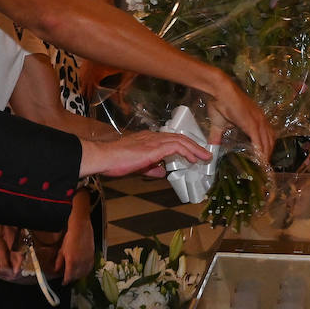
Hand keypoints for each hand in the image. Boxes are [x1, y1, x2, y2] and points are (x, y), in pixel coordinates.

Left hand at [54, 194, 96, 282]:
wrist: (81, 228)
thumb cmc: (70, 237)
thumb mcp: (62, 250)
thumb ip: (59, 261)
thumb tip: (57, 270)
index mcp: (72, 261)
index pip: (69, 276)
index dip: (66, 281)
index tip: (63, 282)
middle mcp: (80, 262)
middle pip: (77, 276)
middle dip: (72, 278)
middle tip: (68, 278)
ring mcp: (87, 259)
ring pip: (84, 273)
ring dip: (79, 276)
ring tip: (75, 275)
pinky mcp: (92, 256)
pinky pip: (90, 267)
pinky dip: (86, 271)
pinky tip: (83, 270)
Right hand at [80, 129, 210, 178]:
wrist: (104, 157)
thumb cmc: (115, 162)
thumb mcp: (138, 166)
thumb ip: (151, 168)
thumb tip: (162, 172)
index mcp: (148, 139)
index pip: (170, 139)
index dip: (183, 145)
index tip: (192, 153)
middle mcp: (152, 136)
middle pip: (179, 137)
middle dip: (194, 146)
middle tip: (204, 154)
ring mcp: (154, 140)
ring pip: (180, 140)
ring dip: (194, 149)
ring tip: (204, 157)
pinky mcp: (155, 147)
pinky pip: (176, 146)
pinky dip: (186, 151)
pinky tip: (192, 159)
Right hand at [205, 76, 274, 162]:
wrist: (220, 90)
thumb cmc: (220, 103)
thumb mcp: (219, 125)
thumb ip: (217, 138)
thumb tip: (212, 149)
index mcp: (256, 118)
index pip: (267, 135)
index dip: (266, 148)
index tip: (263, 158)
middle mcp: (260, 119)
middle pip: (270, 141)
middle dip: (268, 154)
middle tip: (264, 166)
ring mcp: (257, 121)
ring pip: (267, 142)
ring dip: (265, 155)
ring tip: (262, 166)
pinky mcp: (251, 123)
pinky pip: (259, 140)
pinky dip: (260, 151)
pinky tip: (259, 160)